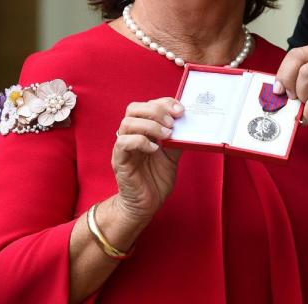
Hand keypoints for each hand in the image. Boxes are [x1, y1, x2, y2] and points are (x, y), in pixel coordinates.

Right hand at [110, 98, 184, 223]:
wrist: (146, 205)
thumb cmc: (156, 180)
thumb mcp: (172, 156)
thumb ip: (176, 140)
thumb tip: (188, 124)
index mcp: (142, 130)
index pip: (147, 105)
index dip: (163, 103)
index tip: (180, 110)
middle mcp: (130, 135)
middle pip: (134, 108)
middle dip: (155, 110)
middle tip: (172, 123)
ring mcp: (123, 147)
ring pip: (127, 122)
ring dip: (150, 125)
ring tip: (166, 136)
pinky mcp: (119, 160)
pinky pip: (123, 142)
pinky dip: (140, 141)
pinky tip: (154, 149)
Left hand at [274, 45, 307, 126]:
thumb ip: (304, 87)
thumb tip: (281, 95)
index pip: (296, 53)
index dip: (283, 71)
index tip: (277, 89)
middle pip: (298, 58)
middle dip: (287, 80)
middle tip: (289, 98)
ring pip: (307, 73)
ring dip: (302, 95)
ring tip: (306, 108)